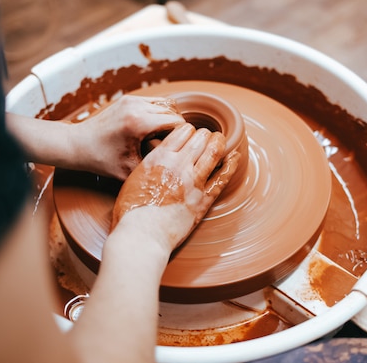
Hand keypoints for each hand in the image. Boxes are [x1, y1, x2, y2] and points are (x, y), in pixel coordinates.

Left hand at [71, 95, 185, 179]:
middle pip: (173, 111)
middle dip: (178, 127)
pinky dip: (160, 113)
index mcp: (139, 123)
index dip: (184, 135)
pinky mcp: (128, 99)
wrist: (77, 144)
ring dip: (170, 118)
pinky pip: (155, 101)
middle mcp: (137, 107)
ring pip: (166, 103)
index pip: (176, 122)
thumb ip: (155, 165)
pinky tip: (155, 129)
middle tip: (176, 143)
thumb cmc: (101, 160)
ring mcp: (132, 100)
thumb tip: (178, 166)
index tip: (182, 147)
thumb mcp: (130, 171)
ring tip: (166, 136)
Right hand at [111, 123, 240, 251]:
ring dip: (218, 143)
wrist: (141, 235)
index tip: (190, 133)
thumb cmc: (131, 211)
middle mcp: (179, 165)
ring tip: (220, 140)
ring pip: (214, 152)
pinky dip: (231, 164)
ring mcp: (194, 182)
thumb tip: (159, 160)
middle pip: (200, 139)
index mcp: (160, 157)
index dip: (188, 130)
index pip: (182, 131)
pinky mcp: (204, 200)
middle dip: (204, 135)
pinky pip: (222, 177)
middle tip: (206, 136)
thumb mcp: (134, 178)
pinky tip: (235, 157)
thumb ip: (151, 165)